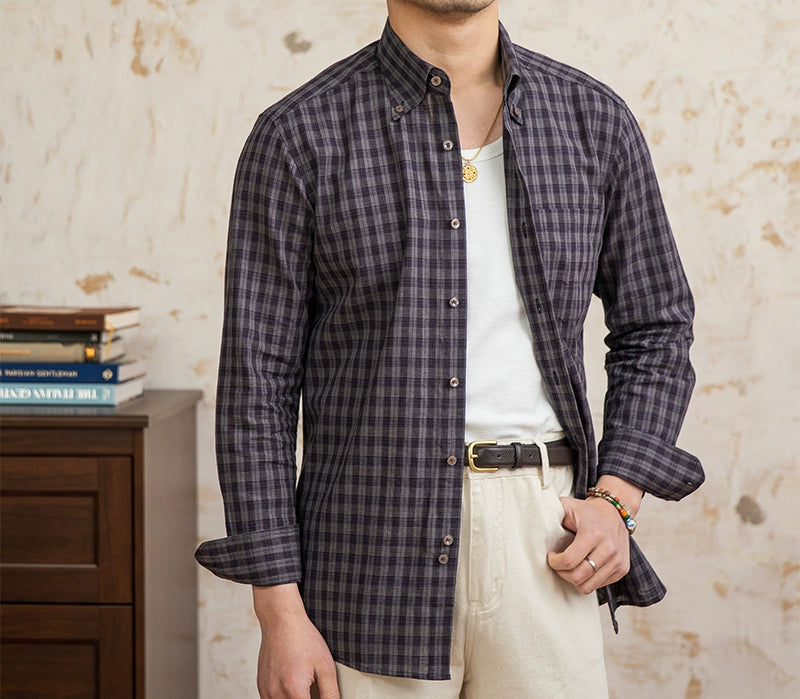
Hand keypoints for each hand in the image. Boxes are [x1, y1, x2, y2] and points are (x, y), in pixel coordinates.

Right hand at [253, 584, 339, 698]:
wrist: (281, 620)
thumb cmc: (303, 638)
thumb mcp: (326, 666)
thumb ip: (330, 694)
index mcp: (294, 690)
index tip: (320, 696)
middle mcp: (276, 694)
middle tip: (314, 688)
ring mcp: (266, 691)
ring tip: (304, 686)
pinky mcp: (261, 687)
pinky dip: (285, 698)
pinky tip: (294, 684)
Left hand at [546, 476, 642, 593]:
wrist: (614, 511)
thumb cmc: (586, 511)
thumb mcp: (567, 506)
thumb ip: (550, 510)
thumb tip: (531, 518)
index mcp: (593, 533)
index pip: (570, 560)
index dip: (555, 563)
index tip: (551, 556)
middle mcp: (609, 548)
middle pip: (579, 576)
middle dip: (562, 573)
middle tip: (557, 564)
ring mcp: (618, 560)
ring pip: (589, 586)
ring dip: (574, 580)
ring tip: (569, 568)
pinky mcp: (623, 568)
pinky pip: (599, 585)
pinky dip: (587, 580)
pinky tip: (582, 567)